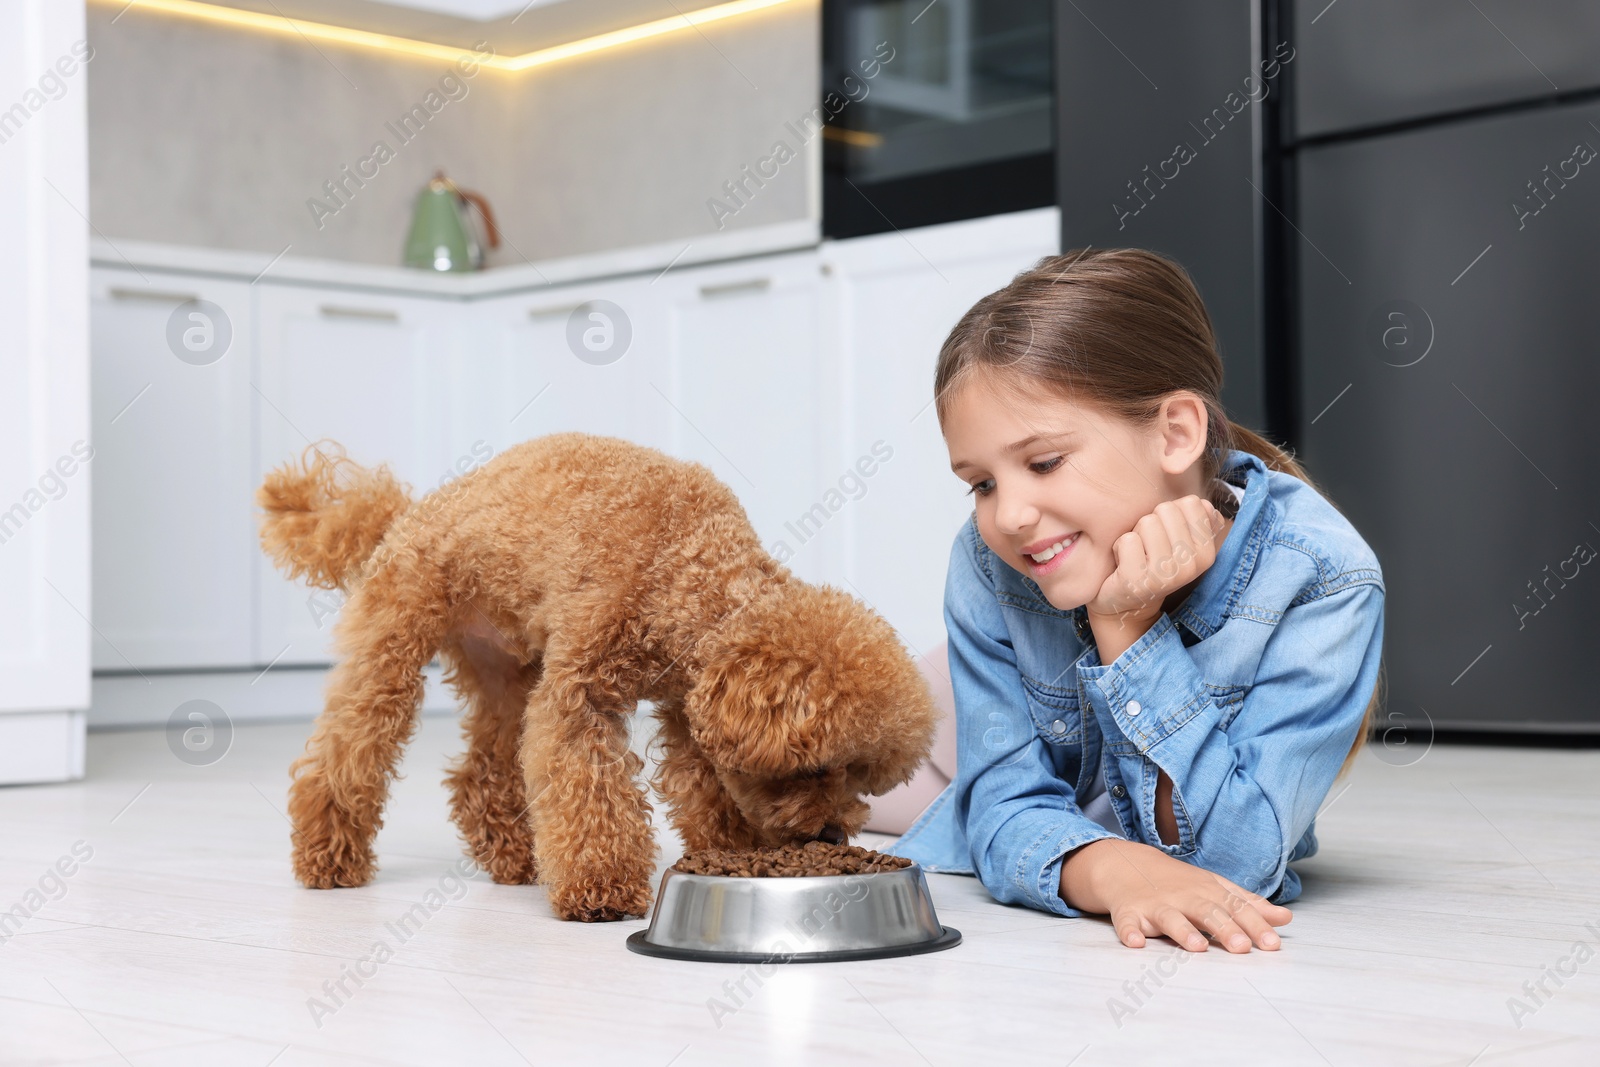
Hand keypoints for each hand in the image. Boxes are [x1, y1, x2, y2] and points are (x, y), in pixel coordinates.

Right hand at [1059, 838, 1290, 952]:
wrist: (1127, 865)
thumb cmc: (1179, 884)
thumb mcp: (1215, 888)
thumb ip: (1249, 905)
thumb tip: (1285, 918)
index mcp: (1208, 892)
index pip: (1236, 909)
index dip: (1255, 926)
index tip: (1273, 944)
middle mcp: (1184, 897)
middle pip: (1207, 913)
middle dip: (1225, 929)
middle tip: (1242, 947)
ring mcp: (1156, 905)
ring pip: (1171, 918)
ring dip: (1183, 932)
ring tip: (1198, 946)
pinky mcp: (1129, 913)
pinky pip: (1128, 923)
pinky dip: (1130, 932)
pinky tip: (1136, 942)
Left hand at [1085, 496, 1226, 624]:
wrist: (1127, 603)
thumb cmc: (1154, 563)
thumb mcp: (1182, 543)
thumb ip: (1198, 521)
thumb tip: (1206, 506)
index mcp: (1207, 554)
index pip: (1191, 503)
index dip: (1171, 514)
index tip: (1166, 535)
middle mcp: (1191, 566)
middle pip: (1167, 509)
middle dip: (1152, 522)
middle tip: (1148, 547)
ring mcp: (1165, 575)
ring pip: (1148, 522)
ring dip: (1136, 534)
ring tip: (1137, 555)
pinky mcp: (1137, 581)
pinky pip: (1128, 540)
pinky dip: (1120, 547)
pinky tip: (1124, 564)